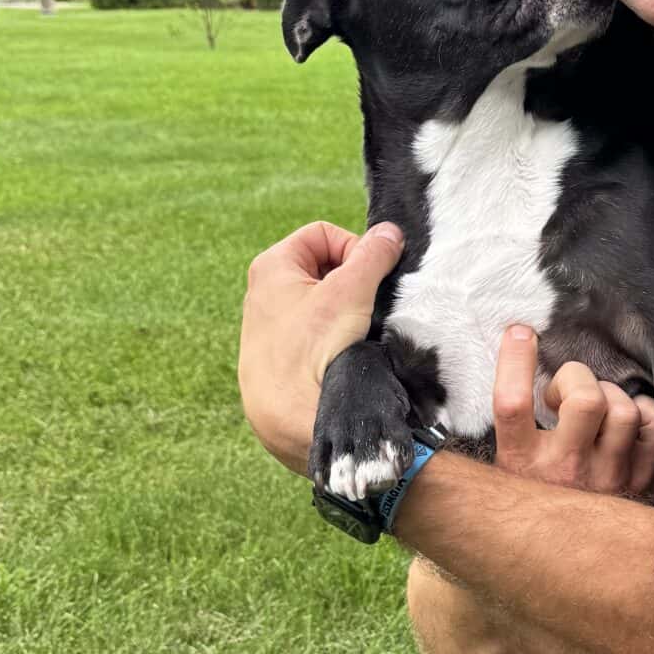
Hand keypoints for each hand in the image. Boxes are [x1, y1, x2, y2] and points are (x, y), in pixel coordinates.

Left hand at [238, 219, 403, 474]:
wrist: (291, 419)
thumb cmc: (314, 349)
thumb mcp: (351, 291)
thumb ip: (373, 254)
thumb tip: (390, 234)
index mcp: (271, 267)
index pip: (324, 234)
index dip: (354, 248)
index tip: (372, 276)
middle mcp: (263, 294)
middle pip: (323, 268)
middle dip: (352, 282)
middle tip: (368, 305)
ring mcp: (270, 329)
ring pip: (322, 304)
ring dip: (346, 312)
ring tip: (358, 333)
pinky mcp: (279, 359)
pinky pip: (315, 335)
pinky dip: (334, 339)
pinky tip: (344, 357)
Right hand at [493, 323, 653, 501]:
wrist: (566, 558)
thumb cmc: (536, 495)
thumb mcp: (510, 467)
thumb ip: (515, 423)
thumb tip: (515, 351)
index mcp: (521, 464)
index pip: (512, 404)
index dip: (515, 361)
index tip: (520, 333)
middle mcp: (566, 472)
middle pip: (586, 399)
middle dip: (579, 379)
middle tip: (567, 392)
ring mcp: (609, 481)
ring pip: (624, 410)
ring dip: (610, 396)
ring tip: (594, 411)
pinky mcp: (640, 485)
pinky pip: (653, 429)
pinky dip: (644, 416)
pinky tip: (626, 425)